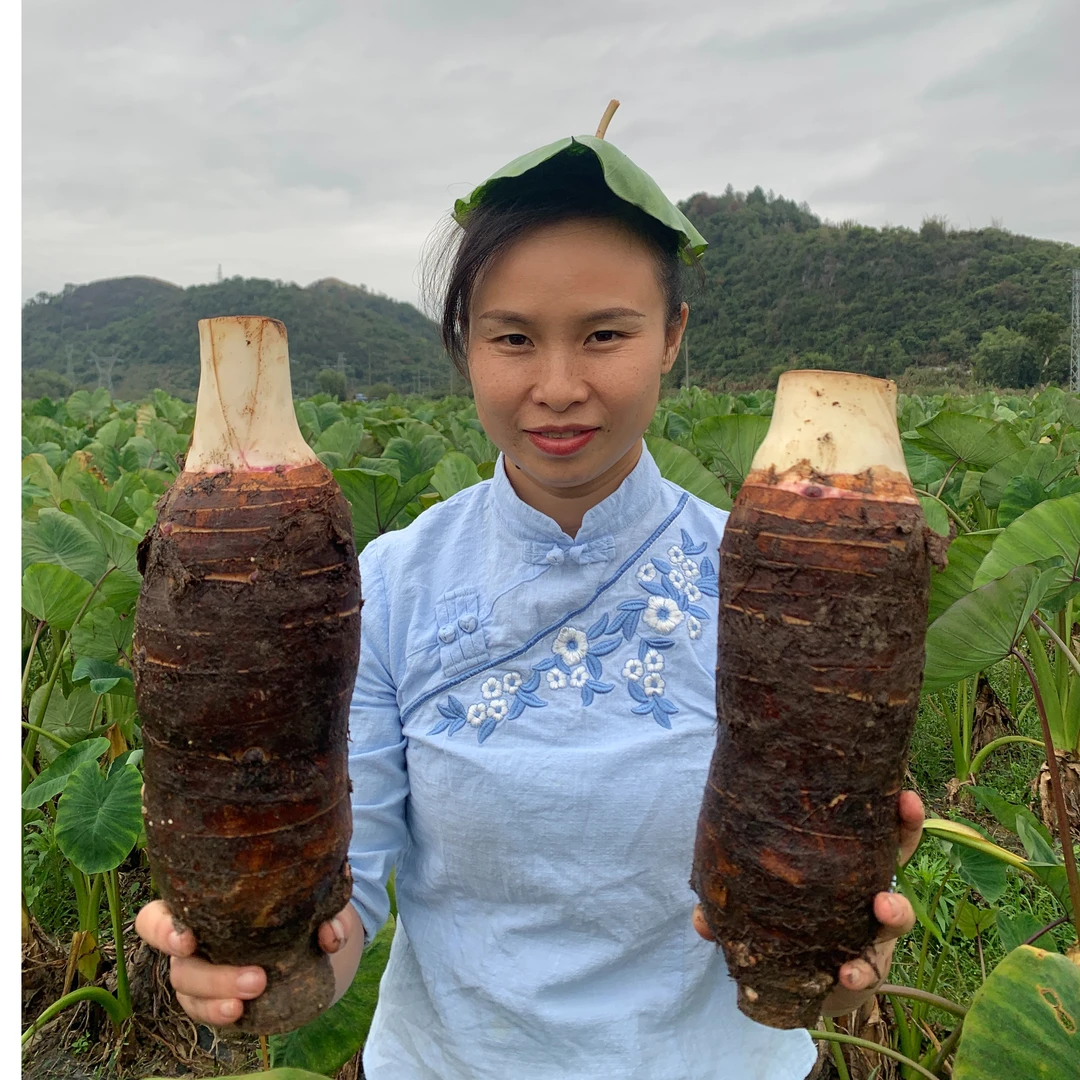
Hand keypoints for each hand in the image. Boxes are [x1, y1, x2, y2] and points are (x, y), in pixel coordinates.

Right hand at [134, 900, 355, 1026]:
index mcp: (199, 904)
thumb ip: (325, 911)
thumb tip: (330, 935)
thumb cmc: (294, 905)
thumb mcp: (313, 900)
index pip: (155, 917)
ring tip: (253, 998)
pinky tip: (242, 1014)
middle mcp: (190, 940)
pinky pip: (204, 1012)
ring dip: (219, 997)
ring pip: (188, 991)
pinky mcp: (212, 999)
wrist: (305, 940)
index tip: (190, 938)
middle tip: (257, 978)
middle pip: (178, 964)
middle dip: (213, 976)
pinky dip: (221, 1015)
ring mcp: (198, 973)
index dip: (162, 930)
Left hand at [691, 790, 924, 1015]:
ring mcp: (873, 931)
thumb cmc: (779, 920)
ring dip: (896, 910)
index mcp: (845, 863)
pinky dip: (861, 973)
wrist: (793, 981)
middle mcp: (867, 891)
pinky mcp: (868, 968)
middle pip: (897, 862)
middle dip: (904, 837)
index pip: (875, 829)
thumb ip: (728, 906)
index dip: (895, 813)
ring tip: (883, 907)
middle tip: (896, 840)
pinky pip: (872, 970)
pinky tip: (848, 973)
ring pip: (898, 917)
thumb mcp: (753, 903)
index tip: (904, 794)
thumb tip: (701, 920)